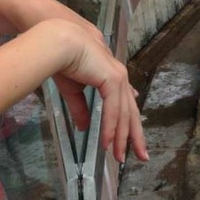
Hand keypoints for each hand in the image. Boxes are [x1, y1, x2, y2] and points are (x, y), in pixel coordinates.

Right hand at [50, 23, 146, 163]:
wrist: (58, 43)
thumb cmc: (63, 61)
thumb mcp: (73, 90)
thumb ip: (81, 109)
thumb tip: (84, 128)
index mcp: (111, 76)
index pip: (125, 103)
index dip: (129, 122)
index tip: (133, 138)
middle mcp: (119, 76)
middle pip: (131, 111)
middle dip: (135, 135)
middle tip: (141, 156)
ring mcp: (118, 77)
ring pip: (125, 113)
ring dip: (122, 137)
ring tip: (119, 156)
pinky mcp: (113, 79)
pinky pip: (114, 110)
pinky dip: (111, 128)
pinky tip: (107, 142)